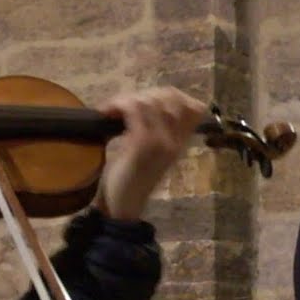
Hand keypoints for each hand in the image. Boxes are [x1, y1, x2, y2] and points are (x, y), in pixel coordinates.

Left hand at [94, 87, 209, 220]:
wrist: (124, 205)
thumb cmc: (133, 179)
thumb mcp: (151, 152)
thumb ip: (156, 130)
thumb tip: (147, 103)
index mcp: (181, 142)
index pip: (192, 106)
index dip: (170, 95)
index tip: (147, 100)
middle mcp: (176, 140)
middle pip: (170, 98)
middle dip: (143, 94)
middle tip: (123, 105)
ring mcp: (160, 142)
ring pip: (150, 102)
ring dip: (127, 99)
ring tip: (112, 109)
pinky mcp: (141, 145)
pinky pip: (134, 111)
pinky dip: (118, 105)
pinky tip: (106, 112)